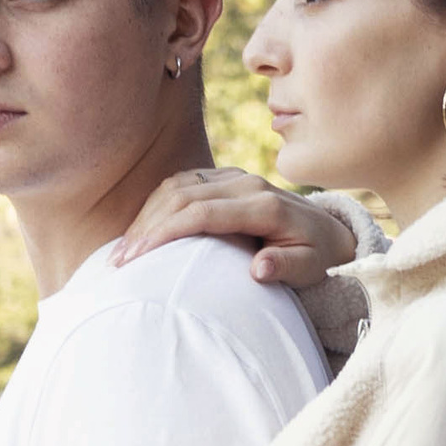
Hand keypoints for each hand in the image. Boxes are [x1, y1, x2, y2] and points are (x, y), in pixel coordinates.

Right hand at [114, 166, 359, 290]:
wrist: (327, 231)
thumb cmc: (315, 257)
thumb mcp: (311, 267)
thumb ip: (288, 266)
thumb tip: (260, 267)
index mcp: (263, 206)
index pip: (201, 212)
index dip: (165, 233)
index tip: (136, 260)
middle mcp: (246, 184)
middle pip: (182, 196)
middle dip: (145, 228)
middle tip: (118, 263)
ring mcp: (234, 178)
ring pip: (177, 186)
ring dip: (145, 217)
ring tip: (121, 251)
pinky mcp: (223, 180)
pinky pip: (181, 184)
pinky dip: (155, 206)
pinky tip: (139, 234)